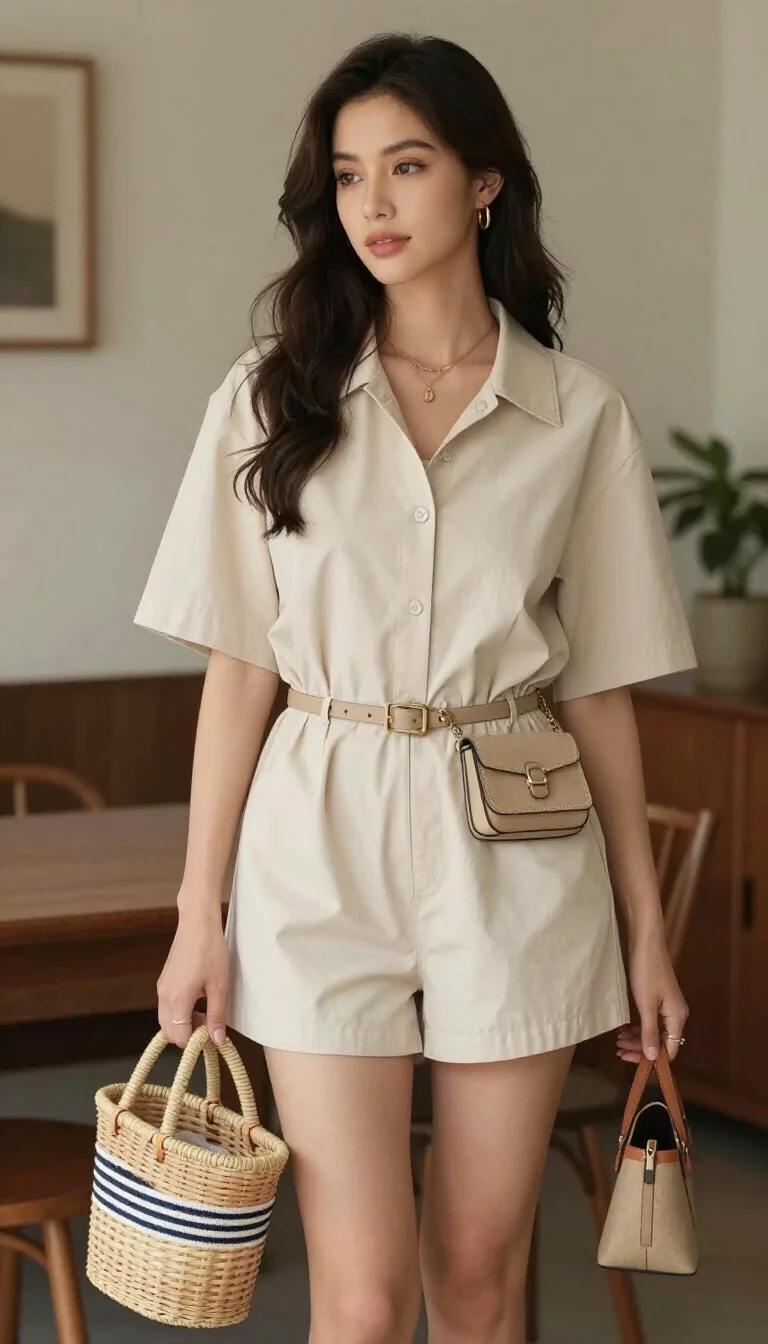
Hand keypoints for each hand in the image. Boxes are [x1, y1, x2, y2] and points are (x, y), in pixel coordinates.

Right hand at [157, 910, 229, 1049]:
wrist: (197, 923)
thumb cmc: (210, 950)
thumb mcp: (219, 985)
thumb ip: (216, 1015)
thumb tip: (218, 1040)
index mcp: (177, 1000)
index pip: (180, 1038)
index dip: (196, 1041)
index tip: (212, 1032)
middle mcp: (164, 997)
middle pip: (170, 1033)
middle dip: (188, 1034)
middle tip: (209, 1021)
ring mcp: (161, 989)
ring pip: (166, 1021)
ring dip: (183, 1023)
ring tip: (205, 1009)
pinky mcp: (163, 982)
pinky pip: (166, 1008)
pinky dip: (178, 1012)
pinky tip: (197, 999)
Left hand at [616, 928, 688, 1063]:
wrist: (646, 943)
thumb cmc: (646, 973)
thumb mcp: (646, 1005)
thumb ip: (650, 1032)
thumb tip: (654, 1058)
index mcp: (677, 1018)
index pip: (669, 1050)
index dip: (650, 1058)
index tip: (628, 1058)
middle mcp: (676, 1015)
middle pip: (662, 1042)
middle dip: (640, 1048)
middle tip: (618, 1050)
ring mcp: (668, 1007)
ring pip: (655, 1032)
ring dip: (638, 1038)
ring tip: (618, 1040)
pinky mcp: (660, 999)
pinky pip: (652, 1021)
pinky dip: (639, 1027)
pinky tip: (625, 1029)